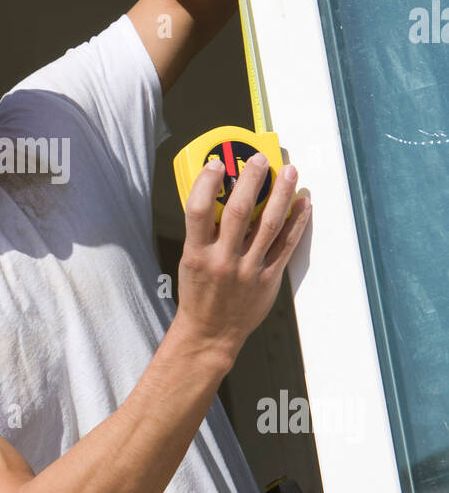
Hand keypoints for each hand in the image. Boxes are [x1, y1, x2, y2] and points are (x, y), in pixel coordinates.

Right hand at [174, 153, 310, 366]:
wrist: (211, 333)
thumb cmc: (198, 294)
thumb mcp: (190, 260)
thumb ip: (204, 232)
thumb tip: (222, 196)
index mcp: (197, 253)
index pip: (199, 209)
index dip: (208, 183)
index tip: (217, 163)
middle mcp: (223, 260)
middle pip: (240, 211)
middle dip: (252, 179)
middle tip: (260, 159)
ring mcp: (249, 270)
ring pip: (270, 224)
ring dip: (282, 194)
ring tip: (289, 172)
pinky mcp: (269, 280)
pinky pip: (287, 246)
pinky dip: (297, 222)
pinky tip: (303, 203)